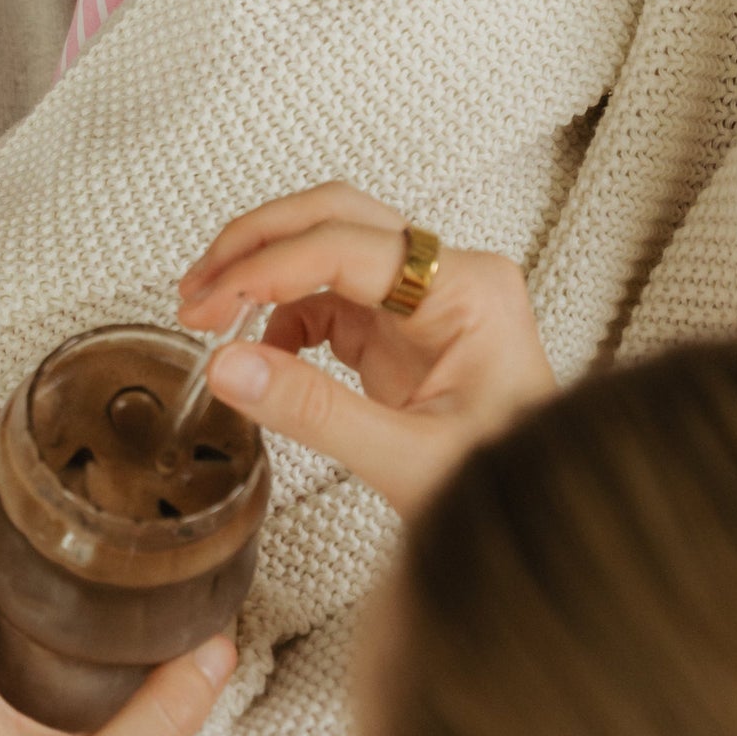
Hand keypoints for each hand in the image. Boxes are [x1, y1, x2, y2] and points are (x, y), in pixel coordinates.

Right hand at [177, 184, 556, 518]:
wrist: (541, 519)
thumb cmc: (506, 488)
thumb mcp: (405, 460)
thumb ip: (313, 411)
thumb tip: (227, 366)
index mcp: (468, 291)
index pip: (346, 246)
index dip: (265, 268)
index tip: (207, 303)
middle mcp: (451, 276)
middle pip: (334, 217)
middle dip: (255, 245)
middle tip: (194, 288)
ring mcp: (426, 297)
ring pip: (326, 244)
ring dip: (261, 270)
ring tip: (206, 312)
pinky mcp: (403, 326)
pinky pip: (329, 292)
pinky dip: (282, 312)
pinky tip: (260, 353)